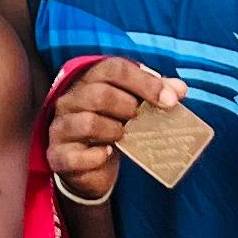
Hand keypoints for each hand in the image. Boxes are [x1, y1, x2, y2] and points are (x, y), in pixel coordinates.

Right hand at [43, 56, 168, 207]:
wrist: (90, 168)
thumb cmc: (112, 129)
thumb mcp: (134, 108)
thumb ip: (155, 96)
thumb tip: (179, 89)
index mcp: (89, 81)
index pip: (113, 69)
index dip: (144, 81)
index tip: (169, 100)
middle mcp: (70, 100)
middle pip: (100, 94)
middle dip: (129, 107)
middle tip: (141, 120)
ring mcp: (61, 127)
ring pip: (88, 122)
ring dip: (114, 131)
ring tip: (123, 136)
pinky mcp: (58, 155)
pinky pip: (76, 155)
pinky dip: (96, 156)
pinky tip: (107, 154)